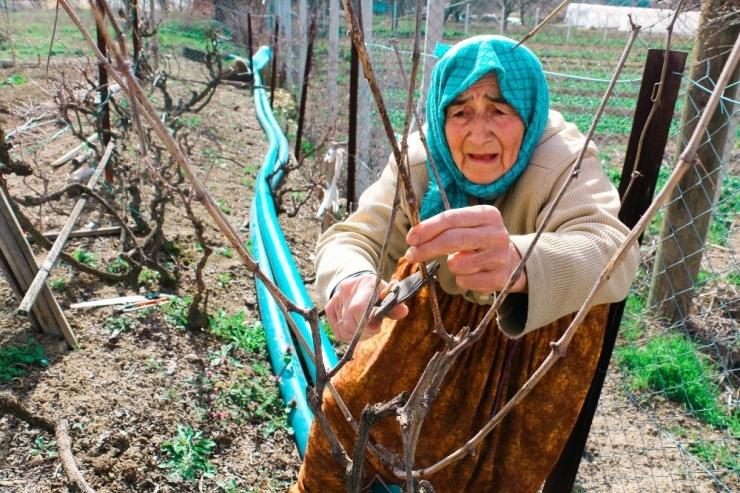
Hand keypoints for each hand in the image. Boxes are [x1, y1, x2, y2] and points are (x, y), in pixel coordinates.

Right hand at [325, 274, 408, 342]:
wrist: (359, 283)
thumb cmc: (377, 292)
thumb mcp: (388, 295)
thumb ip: (394, 305)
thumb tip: (403, 311)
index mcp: (365, 284)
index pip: (359, 308)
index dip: (367, 323)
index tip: (376, 327)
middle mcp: (346, 290)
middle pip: (351, 324)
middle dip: (365, 331)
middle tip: (374, 328)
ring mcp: (336, 300)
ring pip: (345, 331)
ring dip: (358, 335)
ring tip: (366, 328)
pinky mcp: (329, 309)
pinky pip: (338, 332)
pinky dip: (349, 335)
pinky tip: (357, 329)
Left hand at [404, 205, 526, 293]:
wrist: (511, 260)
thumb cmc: (479, 240)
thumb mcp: (468, 225)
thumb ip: (444, 227)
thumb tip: (415, 236)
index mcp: (487, 214)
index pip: (452, 218)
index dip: (428, 228)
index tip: (411, 238)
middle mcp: (496, 234)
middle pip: (453, 240)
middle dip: (427, 248)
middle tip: (411, 255)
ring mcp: (500, 257)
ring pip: (457, 264)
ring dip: (450, 265)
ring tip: (459, 261)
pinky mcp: (499, 278)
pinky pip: (465, 281)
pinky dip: (460, 279)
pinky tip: (470, 273)